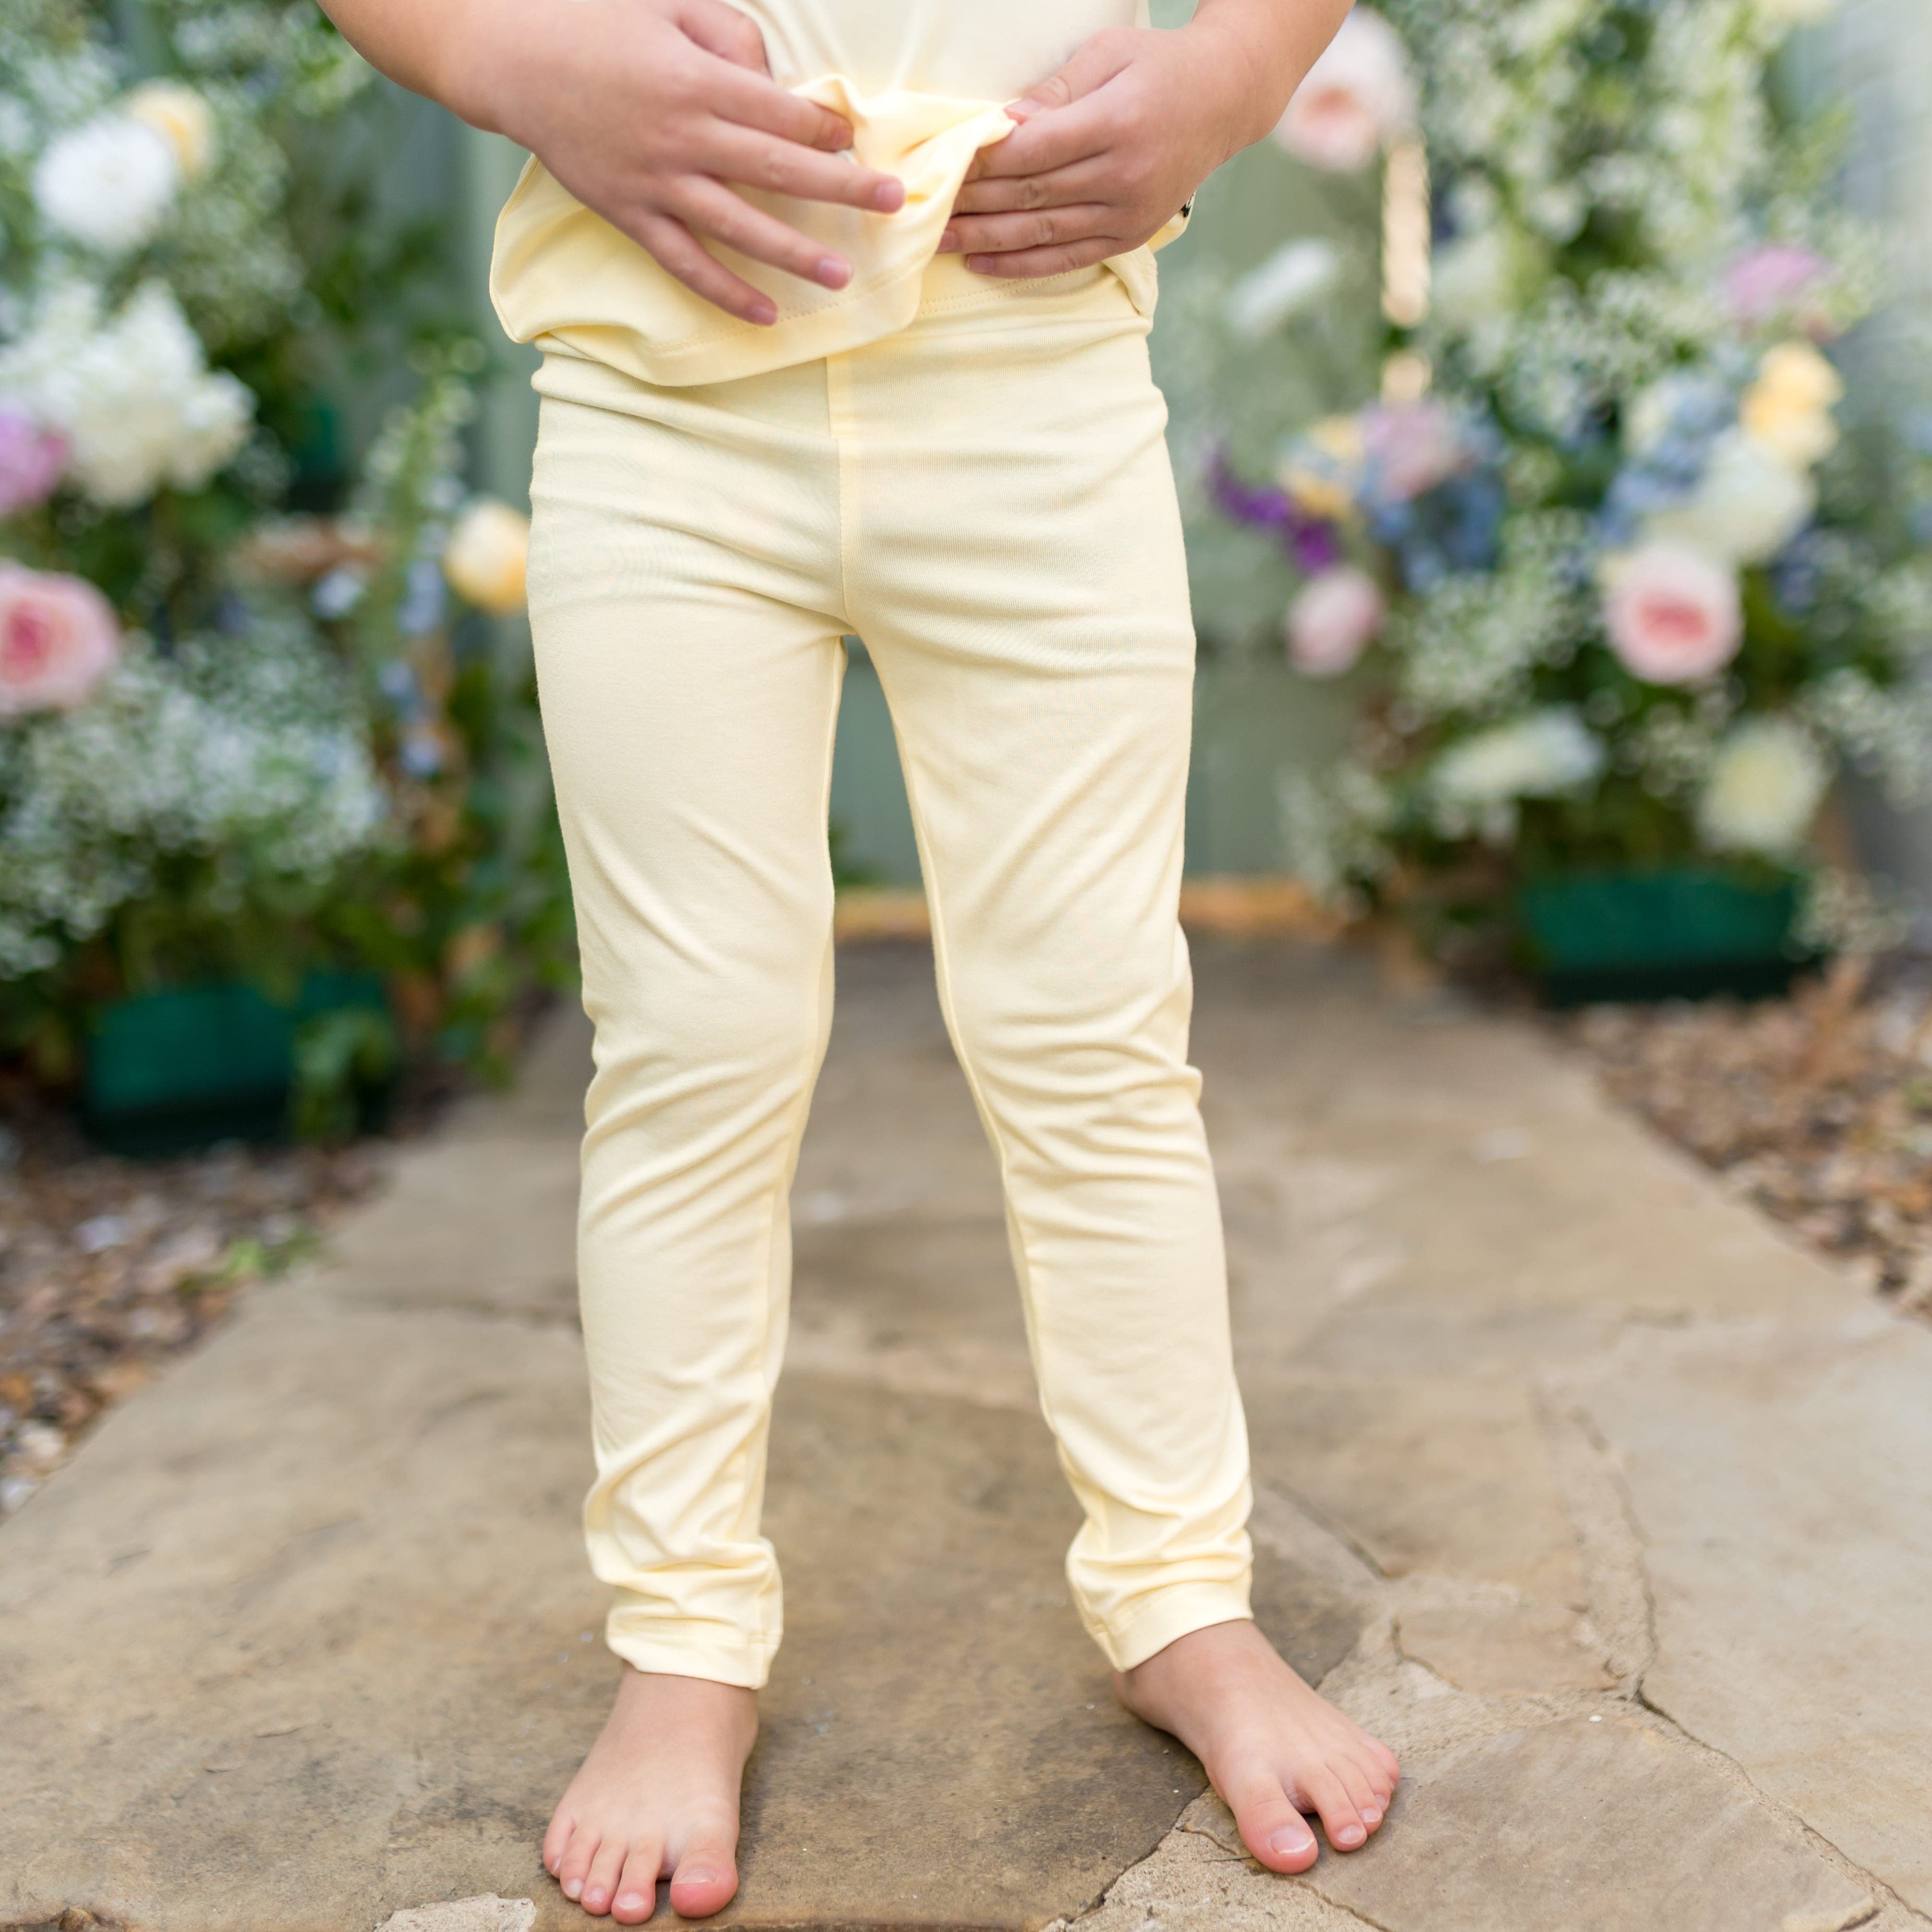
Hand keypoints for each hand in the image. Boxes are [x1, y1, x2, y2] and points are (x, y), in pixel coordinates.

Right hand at [447, 0, 906, 322]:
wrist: (513, 57)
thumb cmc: (597, 23)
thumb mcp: (669, 6)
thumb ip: (730, 37)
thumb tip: (776, 84)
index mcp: (697, 79)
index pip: (781, 111)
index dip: (825, 126)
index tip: (852, 138)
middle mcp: (683, 135)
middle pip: (777, 167)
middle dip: (840, 187)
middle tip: (891, 205)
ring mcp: (656, 182)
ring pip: (738, 225)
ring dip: (792, 253)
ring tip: (840, 277)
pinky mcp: (630, 214)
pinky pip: (685, 262)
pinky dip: (725, 291)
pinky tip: (765, 314)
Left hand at [938, 7, 1332, 278]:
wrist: (1224, 99)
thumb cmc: (1158, 67)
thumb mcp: (1106, 56)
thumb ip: (1053, 95)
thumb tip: (1000, 125)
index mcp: (1116, 123)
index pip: (1032, 151)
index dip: (982, 161)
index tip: (940, 164)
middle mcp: (1123, 176)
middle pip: (1031, 195)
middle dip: (971, 202)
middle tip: (920, 207)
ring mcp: (1128, 212)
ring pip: (1042, 232)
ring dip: (984, 239)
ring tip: (936, 241)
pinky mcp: (1130, 235)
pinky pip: (1068, 258)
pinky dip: (1022, 265)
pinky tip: (981, 264)